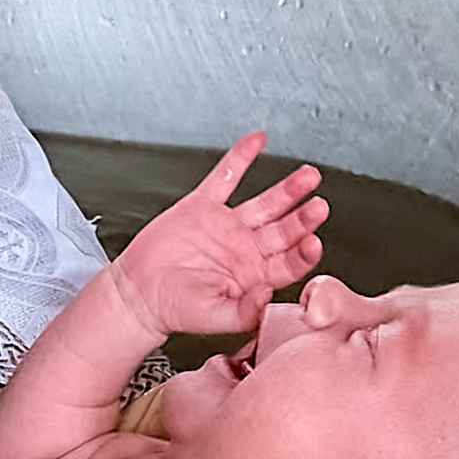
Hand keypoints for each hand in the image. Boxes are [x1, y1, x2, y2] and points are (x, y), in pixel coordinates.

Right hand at [110, 132, 325, 338]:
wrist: (139, 293)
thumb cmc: (176, 309)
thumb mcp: (215, 317)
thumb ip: (244, 312)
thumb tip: (266, 297)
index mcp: (254, 275)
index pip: (289, 262)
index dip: (303, 253)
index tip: (313, 243)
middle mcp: (246, 248)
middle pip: (284, 229)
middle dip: (303, 217)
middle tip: (319, 205)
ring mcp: (227, 225)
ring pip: (265, 203)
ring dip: (288, 190)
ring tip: (308, 176)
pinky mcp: (203, 206)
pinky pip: (226, 176)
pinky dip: (241, 157)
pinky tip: (257, 141)